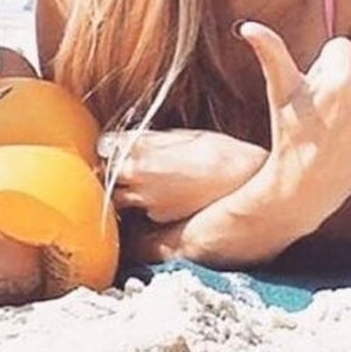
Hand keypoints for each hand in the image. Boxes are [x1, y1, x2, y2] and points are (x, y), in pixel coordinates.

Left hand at [103, 128, 267, 222]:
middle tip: (128, 167)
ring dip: (125, 192)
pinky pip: (140, 212)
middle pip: (106, 172)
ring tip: (143, 186)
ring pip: (117, 197)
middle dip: (113, 170)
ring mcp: (145, 198)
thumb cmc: (221, 153)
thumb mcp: (187, 135)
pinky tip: (162, 200)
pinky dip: (145, 207)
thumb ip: (157, 139)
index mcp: (141, 145)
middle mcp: (136, 173)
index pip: (108, 145)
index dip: (113, 146)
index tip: (118, 147)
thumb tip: (140, 140)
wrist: (244, 183)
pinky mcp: (157, 216)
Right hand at [239, 22, 350, 226]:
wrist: (304, 186)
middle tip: (327, 112)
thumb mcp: (280, 91)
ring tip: (346, 122)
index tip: (315, 91)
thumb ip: (270, 52)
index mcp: (339, 81)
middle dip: (346, 78)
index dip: (326, 66)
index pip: (343, 48)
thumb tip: (247, 26)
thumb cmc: (289, 134)